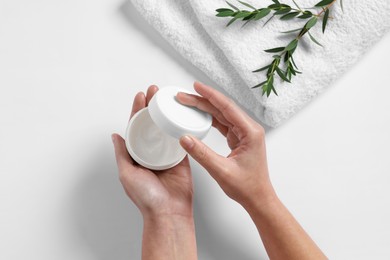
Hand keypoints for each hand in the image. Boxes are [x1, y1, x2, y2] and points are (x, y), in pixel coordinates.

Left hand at [112, 85, 192, 218]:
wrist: (168, 212)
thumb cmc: (147, 198)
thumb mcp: (127, 174)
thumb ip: (122, 154)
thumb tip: (115, 135)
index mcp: (137, 154)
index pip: (136, 127)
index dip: (137, 110)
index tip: (140, 96)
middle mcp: (151, 151)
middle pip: (151, 123)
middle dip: (152, 106)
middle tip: (154, 90)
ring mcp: (167, 153)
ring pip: (165, 127)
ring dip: (165, 112)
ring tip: (166, 97)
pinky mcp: (182, 156)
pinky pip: (181, 138)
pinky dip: (180, 125)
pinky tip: (180, 113)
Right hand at [177, 81, 274, 207]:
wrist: (258, 198)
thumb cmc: (247, 187)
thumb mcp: (221, 171)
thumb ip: (202, 154)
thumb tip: (184, 138)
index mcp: (250, 132)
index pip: (227, 107)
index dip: (210, 95)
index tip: (196, 86)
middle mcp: (249, 129)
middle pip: (223, 108)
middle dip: (203, 100)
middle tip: (184, 96)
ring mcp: (244, 134)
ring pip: (222, 115)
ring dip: (205, 108)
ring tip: (188, 102)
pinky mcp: (238, 139)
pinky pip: (222, 124)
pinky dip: (209, 118)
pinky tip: (199, 115)